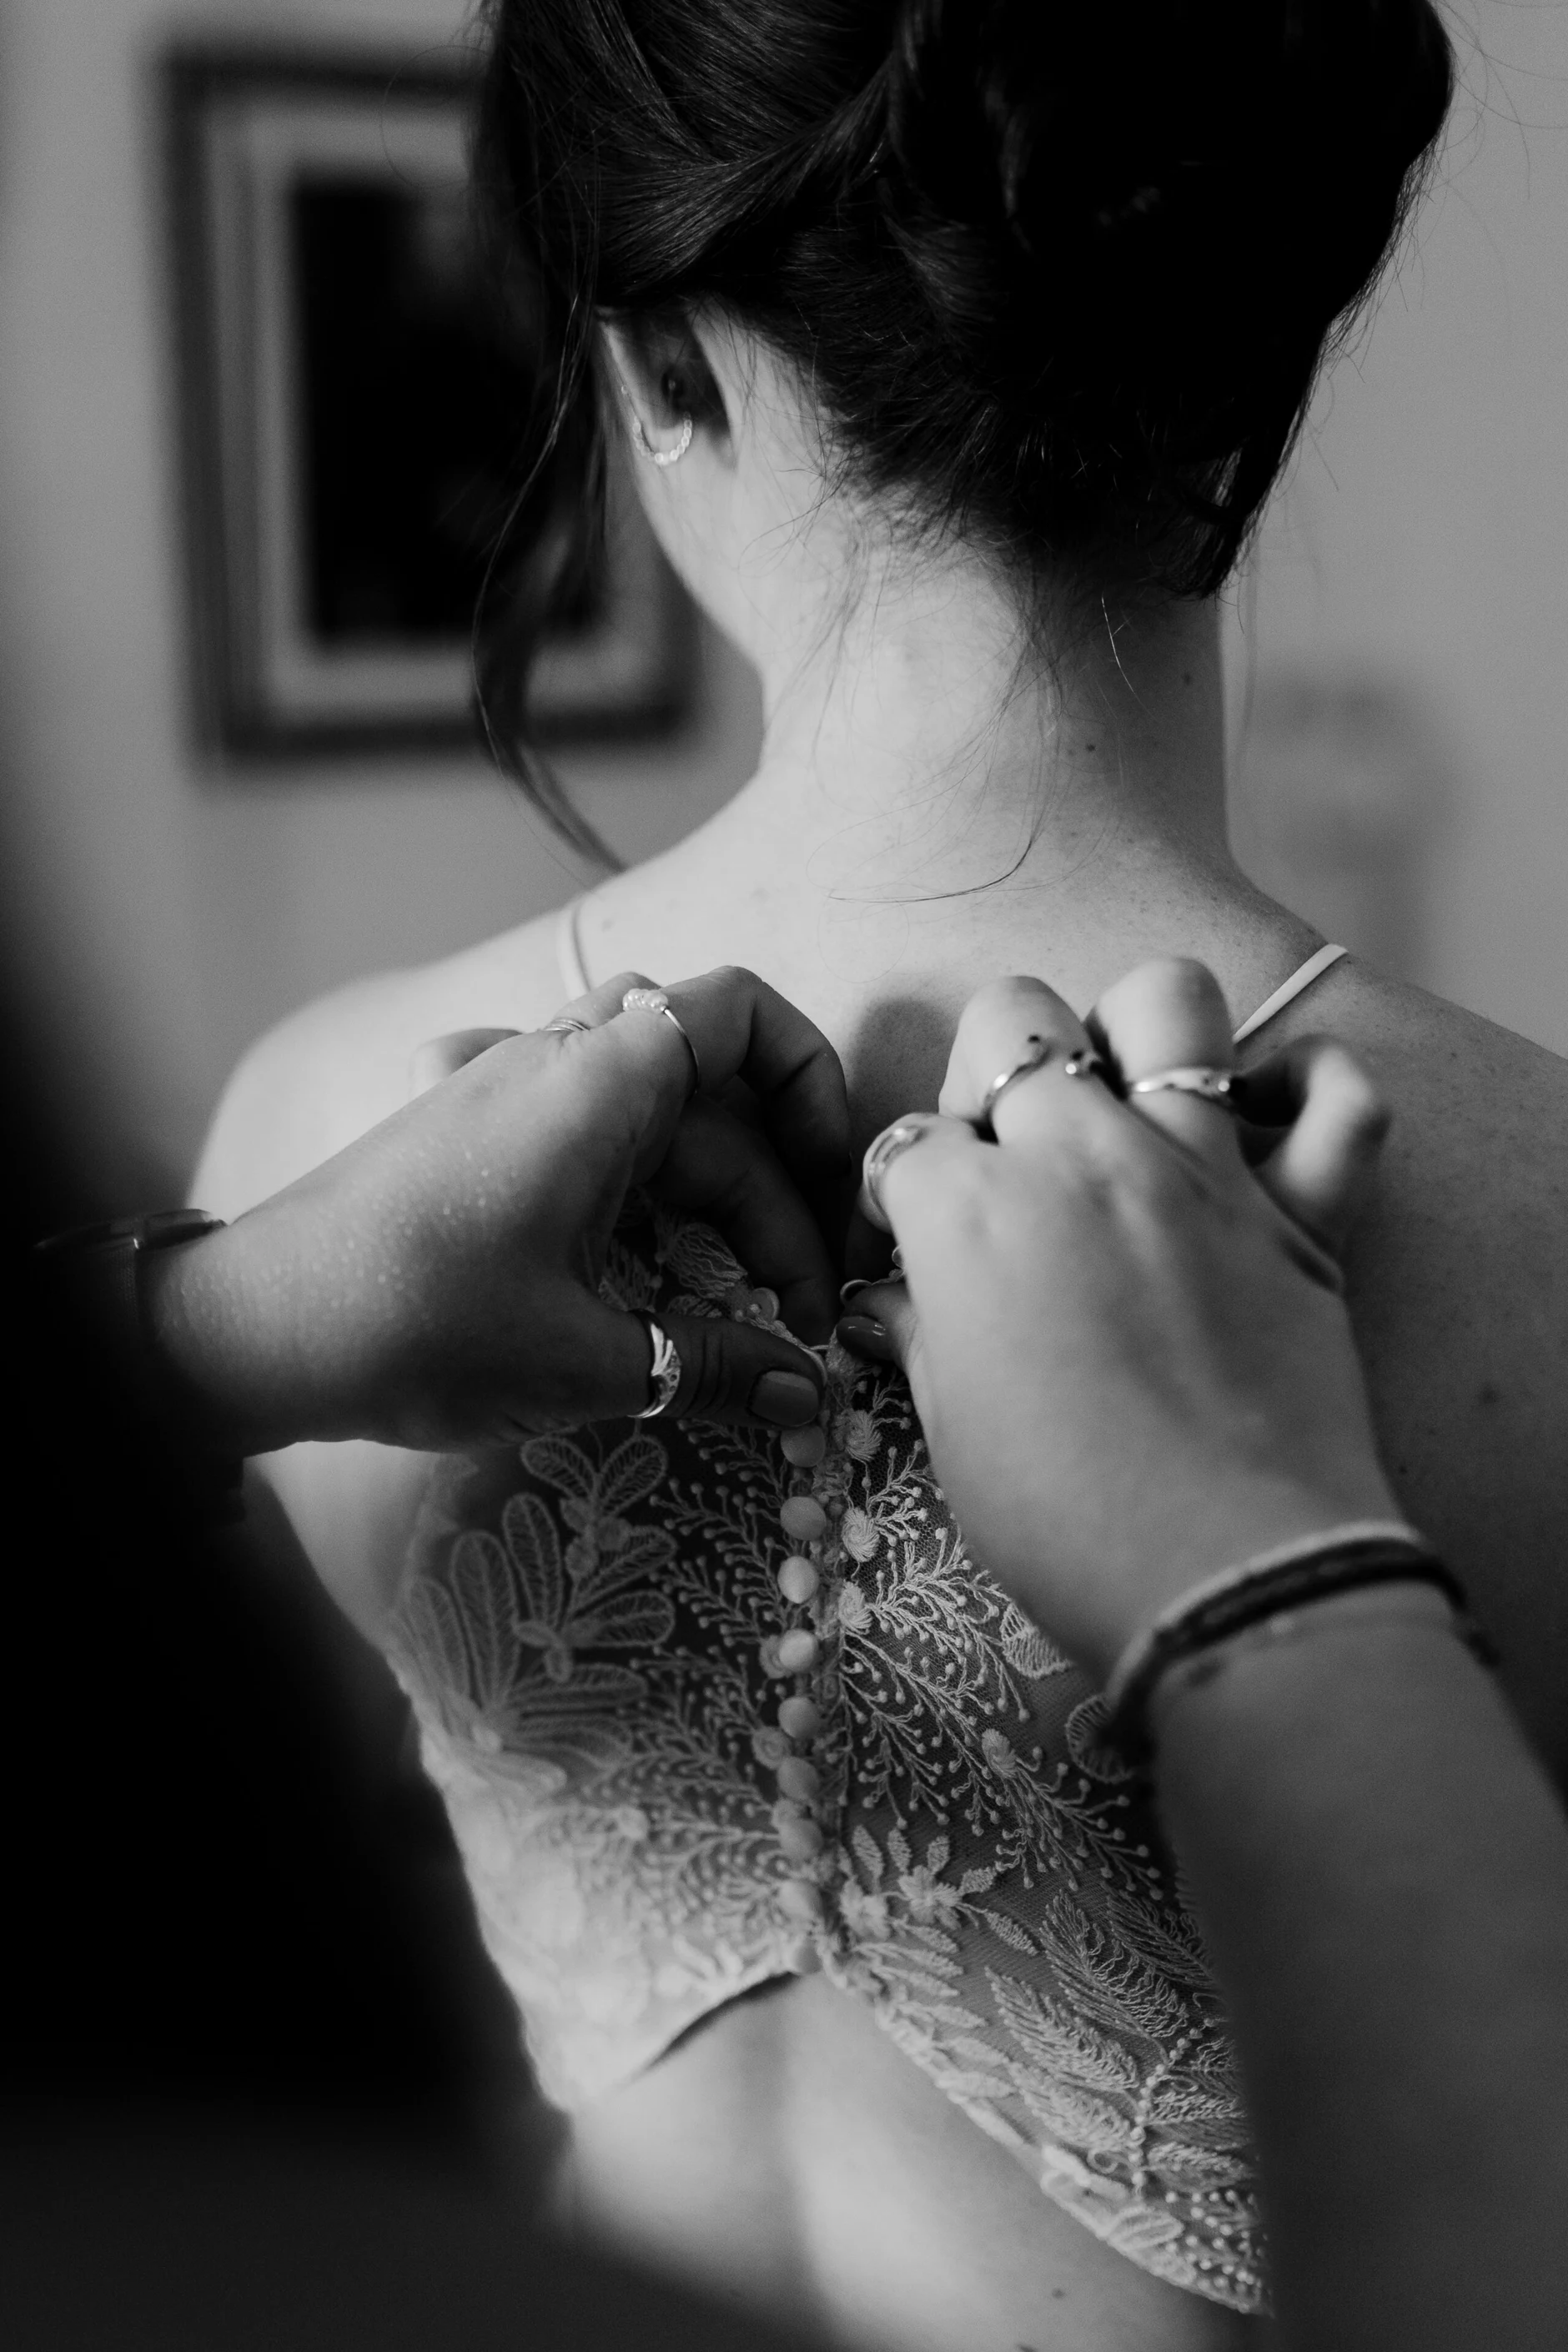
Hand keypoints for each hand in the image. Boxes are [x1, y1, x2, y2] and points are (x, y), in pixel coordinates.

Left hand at [148, 967, 848, 1453]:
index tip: (833, 1185)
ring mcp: (500, 1094)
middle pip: (709, 1099)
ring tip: (725, 1302)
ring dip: (701, 1201)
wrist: (250, 1329)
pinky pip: (572, 1131)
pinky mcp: (461, 1137)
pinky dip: (621, 1187)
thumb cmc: (417, 1322)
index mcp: (598, 1082)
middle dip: (769, 1198)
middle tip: (794, 1313)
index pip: (742, 1013)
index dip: (813, 1082)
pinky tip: (619, 1252)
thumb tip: (813, 1394)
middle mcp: (554, 1064)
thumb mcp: (585, 1361)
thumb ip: (714, 1367)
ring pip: (646, 1118)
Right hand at [838, 958, 1396, 1681]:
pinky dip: (1314, 1085)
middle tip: (1004, 1156)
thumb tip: (885, 1304)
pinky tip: (1271, 1113)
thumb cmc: (1067, 1522)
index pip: (905, 1144)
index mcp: (971, 1212)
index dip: (896, 1195)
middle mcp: (1080, 1157)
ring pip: (1166, 1001)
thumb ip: (920, 1336)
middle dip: (989, 1070)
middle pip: (1012, 1021)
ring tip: (1124, 1096)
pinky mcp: (1305, 1213)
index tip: (909, 1250)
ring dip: (1134, 1030)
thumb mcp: (953, 1430)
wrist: (1227, 1578)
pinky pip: (1340, 1097)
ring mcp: (1200, 1171)